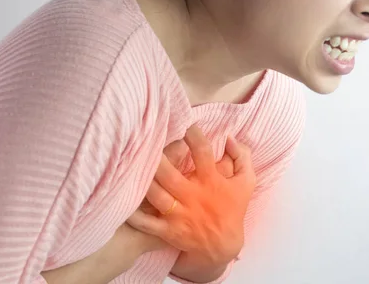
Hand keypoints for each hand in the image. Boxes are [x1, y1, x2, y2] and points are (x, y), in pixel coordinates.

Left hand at [128, 125, 255, 266]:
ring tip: (131, 164)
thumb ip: (242, 157)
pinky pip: (146, 223)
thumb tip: (230, 138)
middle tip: (146, 141)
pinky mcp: (167, 230)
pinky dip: (133, 214)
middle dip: (157, 159)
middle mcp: (193, 196)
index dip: (193, 135)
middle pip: (171, 175)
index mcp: (211, 181)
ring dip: (143, 181)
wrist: (223, 246)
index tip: (185, 122)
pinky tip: (123, 200)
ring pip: (156, 196)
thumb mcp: (246, 183)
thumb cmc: (233, 209)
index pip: (202, 153)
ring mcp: (178, 214)